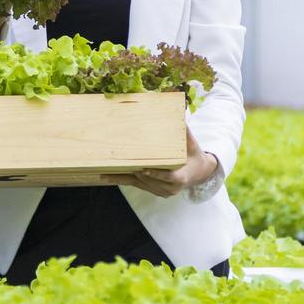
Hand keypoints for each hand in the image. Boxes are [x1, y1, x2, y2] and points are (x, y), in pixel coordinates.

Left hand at [102, 129, 217, 198]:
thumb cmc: (193, 155)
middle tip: (115, 164)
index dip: (156, 173)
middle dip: (133, 172)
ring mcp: (162, 192)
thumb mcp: (191, 143)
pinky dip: (123, 181)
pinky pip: (137, 186)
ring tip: (105, 173)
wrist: (199, 173)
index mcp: (181, 177)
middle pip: (149, 181)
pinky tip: (108, 177)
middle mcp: (171, 188)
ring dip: (123, 178)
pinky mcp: (156, 192)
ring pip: (140, 185)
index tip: (143, 168)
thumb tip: (179, 111)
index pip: (168, 177)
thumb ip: (184, 130)